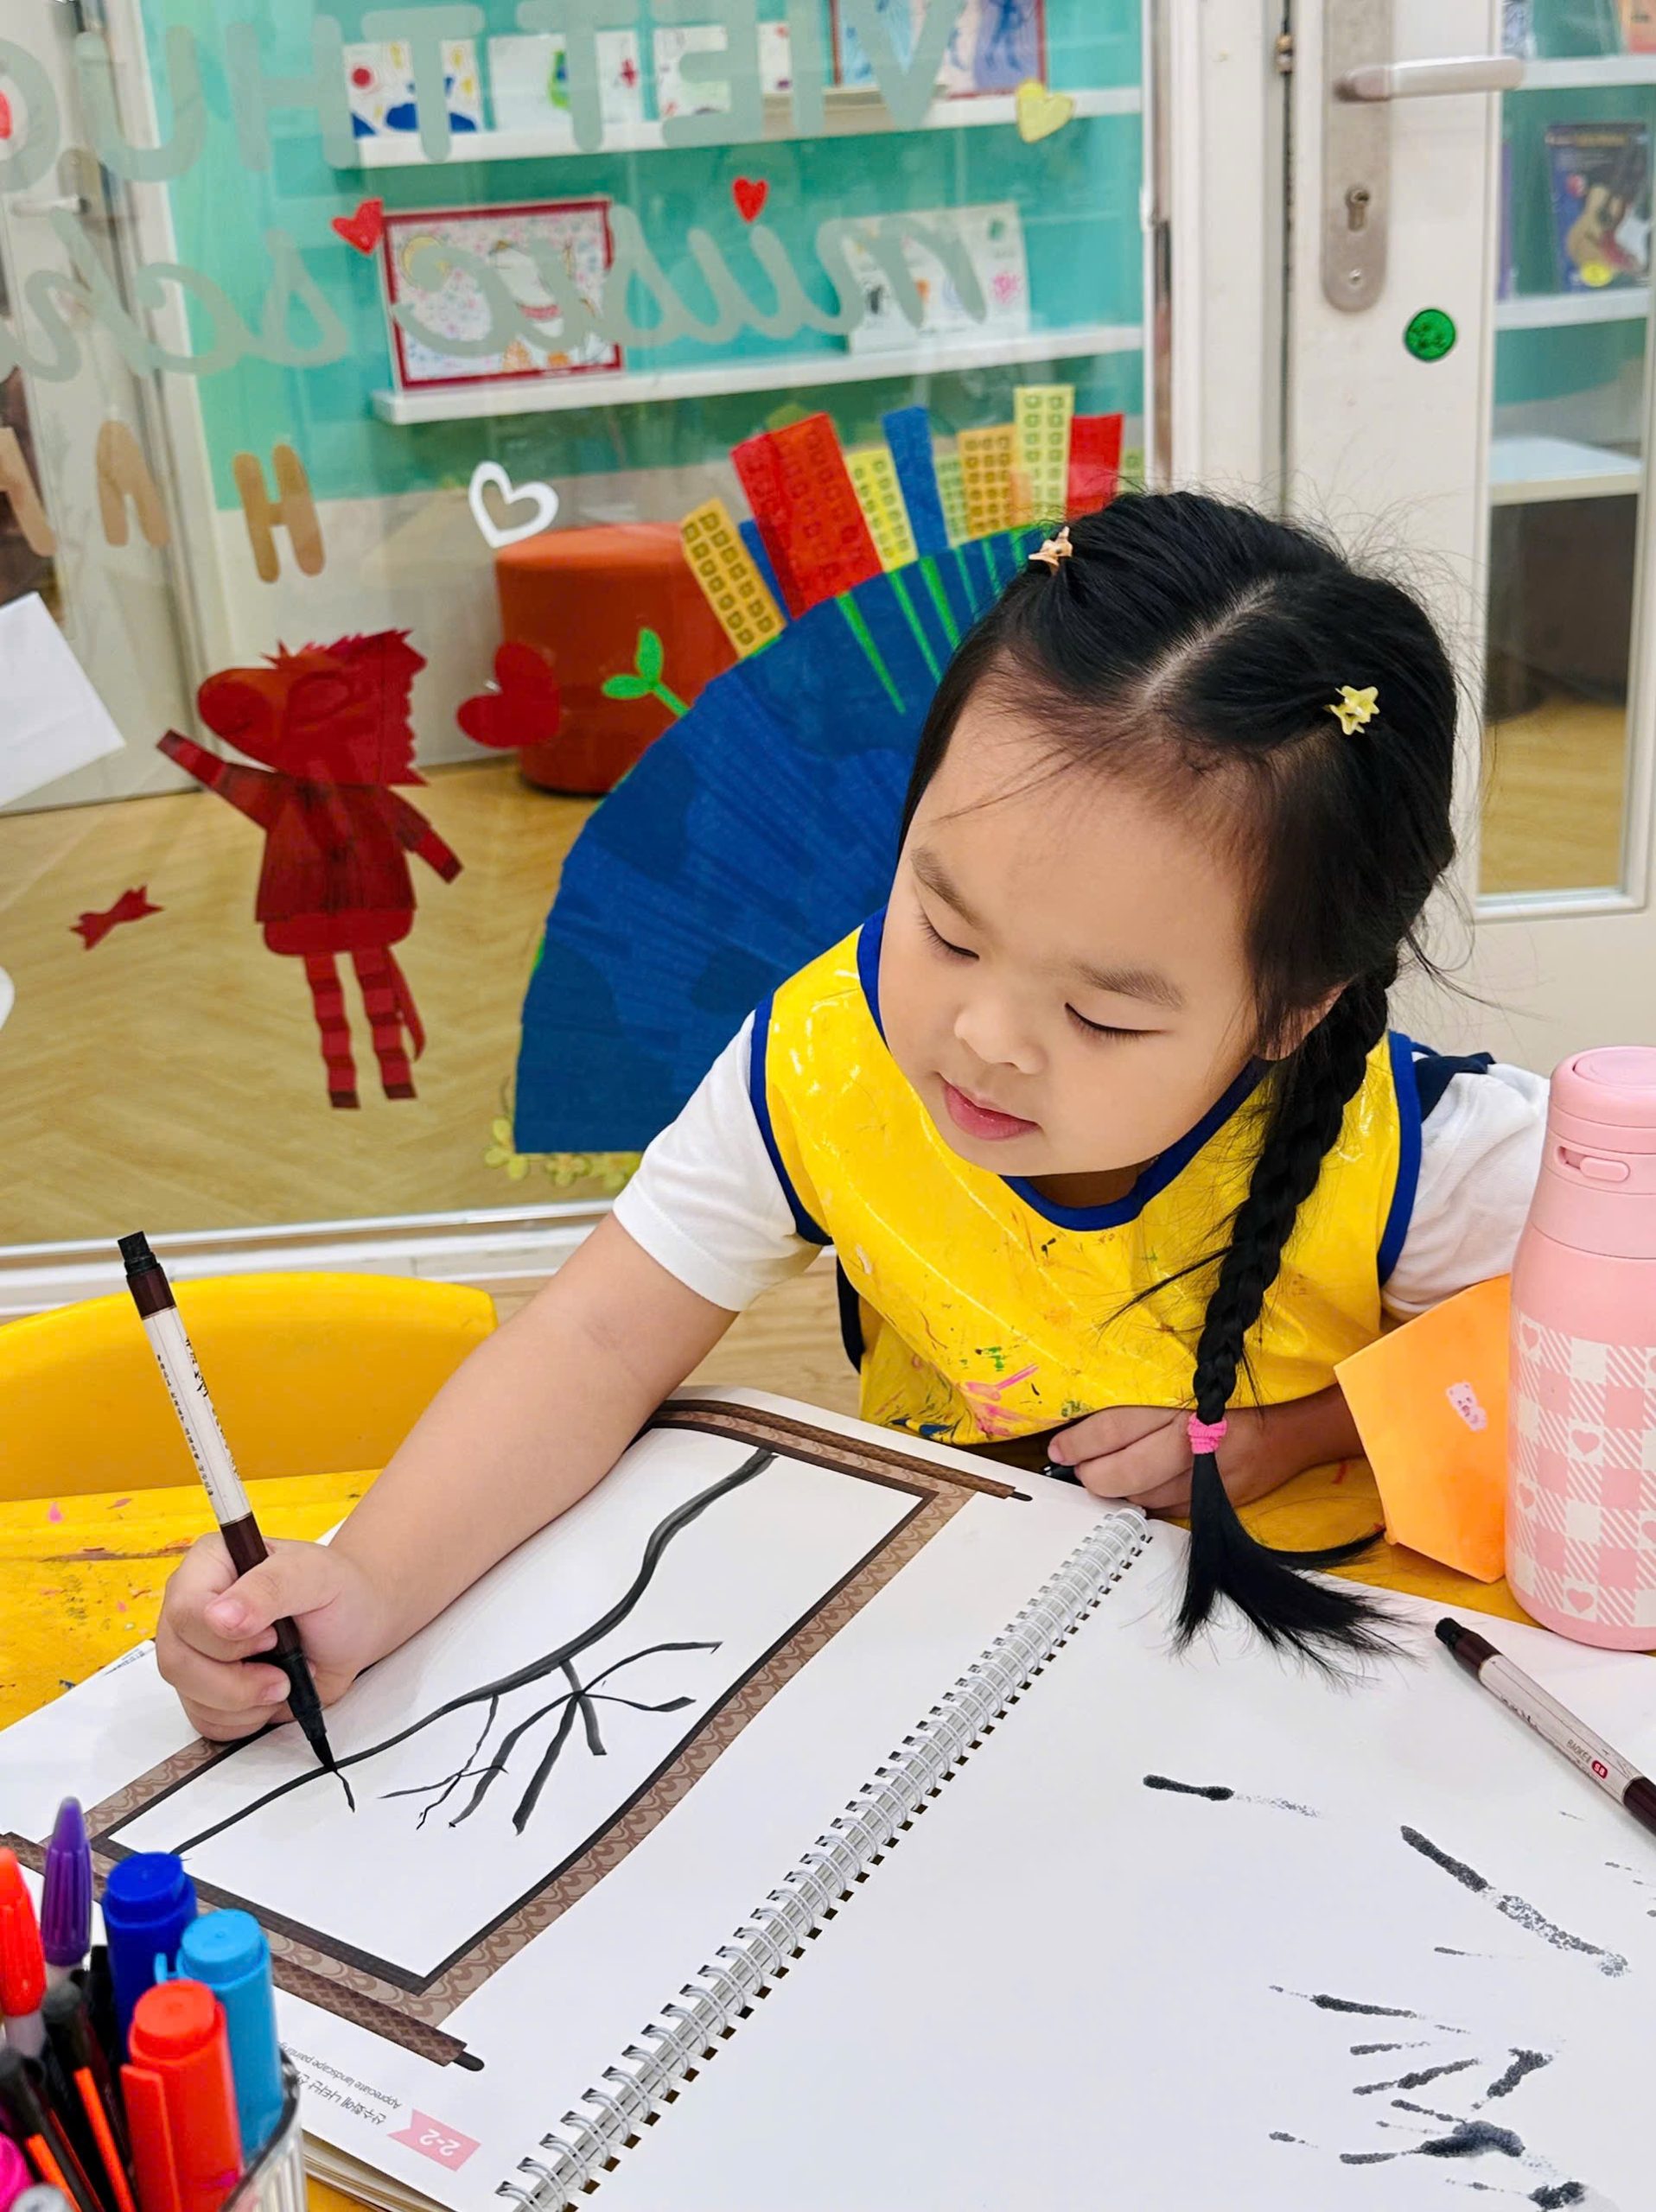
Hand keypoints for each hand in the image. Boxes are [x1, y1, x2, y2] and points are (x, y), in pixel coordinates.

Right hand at [155, 1534, 387, 1741]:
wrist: (355, 1625)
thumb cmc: (337, 1591)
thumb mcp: (315, 1575)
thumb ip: (269, 1588)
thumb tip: (219, 1617)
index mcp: (210, 1563)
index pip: (185, 1611)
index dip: (225, 1638)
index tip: (273, 1637)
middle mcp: (192, 1606)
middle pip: (177, 1662)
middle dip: (237, 1682)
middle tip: (283, 1674)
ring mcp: (194, 1650)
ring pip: (190, 1696)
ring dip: (247, 1701)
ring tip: (285, 1677)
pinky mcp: (204, 1688)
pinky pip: (205, 1720)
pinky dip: (245, 1719)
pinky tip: (272, 1693)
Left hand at [1047, 1399, 1345, 1513]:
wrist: (1287, 1436)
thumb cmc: (1232, 1402)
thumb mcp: (1185, 1389)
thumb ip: (1143, 1407)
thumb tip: (1089, 1428)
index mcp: (1181, 1411)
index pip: (1114, 1429)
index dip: (1079, 1442)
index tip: (1058, 1449)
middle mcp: (1189, 1448)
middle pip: (1120, 1473)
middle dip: (1090, 1474)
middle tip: (1075, 1467)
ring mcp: (1201, 1483)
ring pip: (1138, 1498)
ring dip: (1114, 1491)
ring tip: (1101, 1476)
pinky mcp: (1210, 1507)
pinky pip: (1161, 1511)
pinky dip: (1143, 1501)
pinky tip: (1135, 1489)